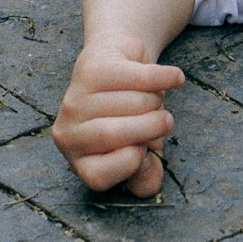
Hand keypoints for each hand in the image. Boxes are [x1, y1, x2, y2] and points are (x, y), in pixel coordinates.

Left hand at [51, 39, 183, 196]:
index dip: (131, 164)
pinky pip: (137, 77)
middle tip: (166, 122)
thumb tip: (149, 175)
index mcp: (77, 160)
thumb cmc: (127, 116)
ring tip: (156, 99)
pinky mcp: (89, 69)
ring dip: (156, 101)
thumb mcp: (137, 153)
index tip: (144, 148)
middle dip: (151, 128)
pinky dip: (164, 78)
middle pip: (113, 135)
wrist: (112, 65)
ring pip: (129, 103)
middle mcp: (66, 134)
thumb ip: (145, 176)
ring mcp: (74, 100)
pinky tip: (176, 79)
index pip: (99, 175)